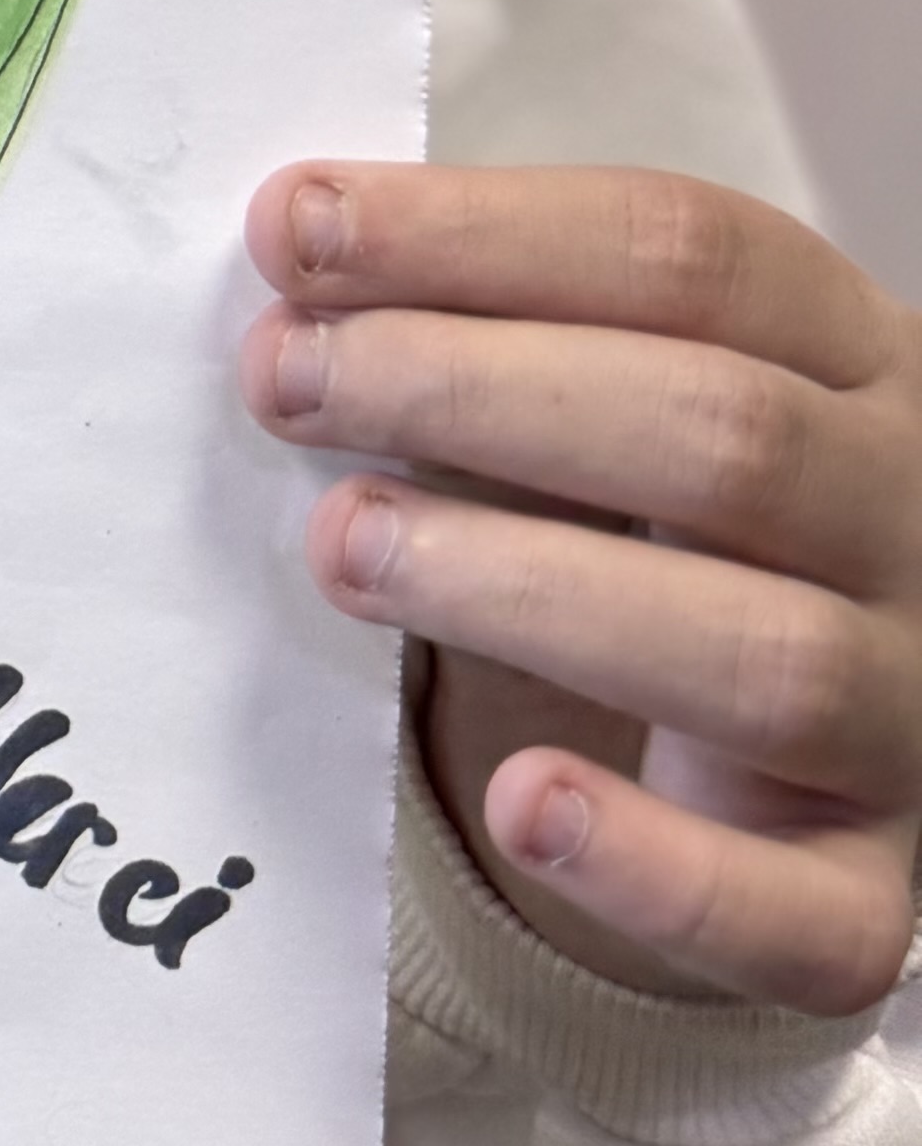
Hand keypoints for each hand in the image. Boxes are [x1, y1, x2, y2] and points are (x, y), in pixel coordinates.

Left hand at [243, 160, 921, 1016]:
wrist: (816, 740)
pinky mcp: (871, 890)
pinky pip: (803, 913)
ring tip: (342, 545)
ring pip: (763, 656)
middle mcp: (913, 521)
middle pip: (727, 432)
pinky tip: (524, 803)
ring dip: (530, 590)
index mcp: (860, 358)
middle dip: (476, 392)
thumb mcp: (626, 388)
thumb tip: (293, 260)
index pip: (693, 254)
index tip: (292, 231)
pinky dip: (660, 868)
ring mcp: (911, 714)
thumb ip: (495, 326)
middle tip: (286, 381)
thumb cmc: (676, 519)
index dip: (485, 234)